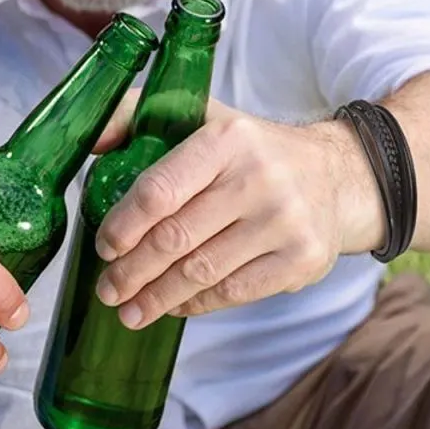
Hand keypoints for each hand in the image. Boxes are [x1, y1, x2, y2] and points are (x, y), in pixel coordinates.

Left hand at [94, 101, 382, 323]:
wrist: (339, 175)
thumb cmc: (252, 152)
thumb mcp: (204, 117)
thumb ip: (140, 117)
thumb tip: (91, 141)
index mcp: (226, 140)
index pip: (160, 190)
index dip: (124, 225)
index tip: (104, 246)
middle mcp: (259, 178)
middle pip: (176, 238)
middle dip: (132, 271)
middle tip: (107, 289)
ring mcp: (285, 222)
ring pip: (201, 272)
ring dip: (157, 297)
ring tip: (129, 310)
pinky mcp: (303, 259)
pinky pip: (233, 292)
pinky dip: (196, 304)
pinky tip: (172, 307)